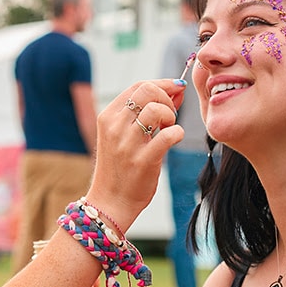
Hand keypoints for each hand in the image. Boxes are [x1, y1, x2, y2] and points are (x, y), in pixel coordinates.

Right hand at [85, 79, 187, 231]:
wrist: (110, 202)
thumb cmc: (121, 167)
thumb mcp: (125, 135)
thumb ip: (148, 110)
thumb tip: (177, 89)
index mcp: (108, 117)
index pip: (138, 86)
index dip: (162, 84)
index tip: (176, 90)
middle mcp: (115, 127)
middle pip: (147, 91)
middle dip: (166, 97)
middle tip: (170, 115)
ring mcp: (127, 144)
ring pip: (156, 109)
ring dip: (171, 116)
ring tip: (168, 128)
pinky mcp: (142, 161)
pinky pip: (169, 135)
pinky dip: (178, 133)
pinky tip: (174, 139)